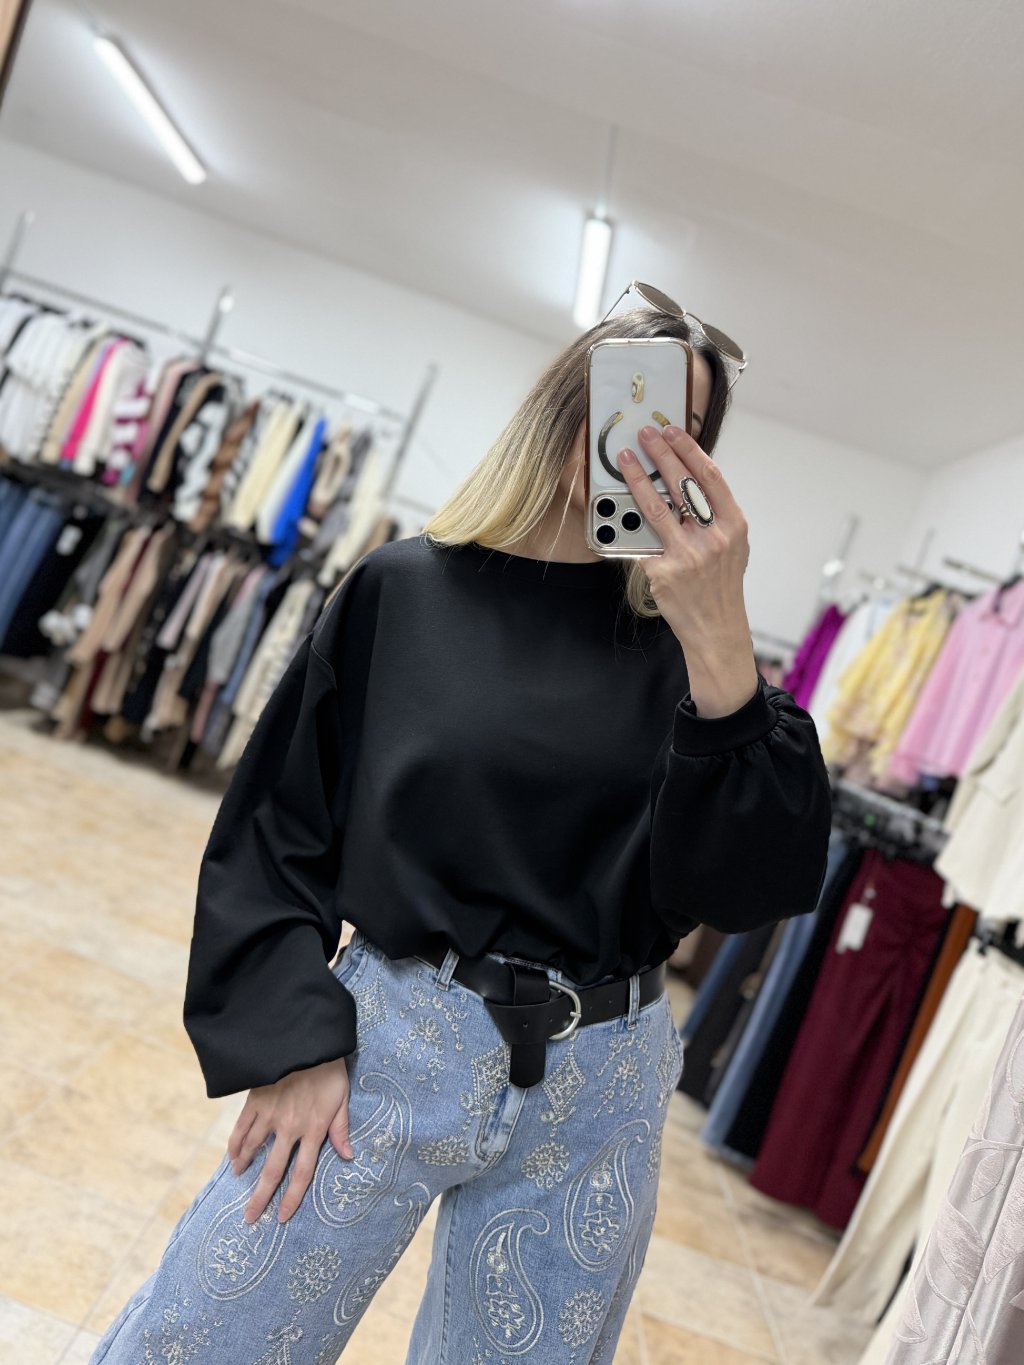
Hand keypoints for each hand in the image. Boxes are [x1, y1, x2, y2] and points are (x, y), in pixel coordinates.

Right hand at [226, 1056, 354, 1224]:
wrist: (307, 1041)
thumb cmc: (329, 1070)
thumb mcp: (342, 1098)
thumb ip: (341, 1129)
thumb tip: (347, 1156)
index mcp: (313, 1129)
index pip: (302, 1172)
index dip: (292, 1197)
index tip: (282, 1216)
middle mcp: (290, 1127)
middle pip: (273, 1170)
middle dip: (261, 1197)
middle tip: (250, 1218)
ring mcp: (270, 1115)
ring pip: (253, 1149)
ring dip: (245, 1167)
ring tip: (239, 1180)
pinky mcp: (256, 1101)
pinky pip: (241, 1128)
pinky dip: (235, 1144)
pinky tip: (232, 1156)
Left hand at [616, 425, 757, 718]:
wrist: (716, 629)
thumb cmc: (721, 585)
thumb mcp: (732, 546)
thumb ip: (713, 517)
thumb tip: (684, 482)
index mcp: (733, 525)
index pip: (710, 477)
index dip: (690, 449)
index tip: (674, 431)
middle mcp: (713, 538)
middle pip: (682, 484)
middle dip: (660, 453)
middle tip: (645, 435)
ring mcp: (687, 555)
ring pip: (655, 507)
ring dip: (636, 479)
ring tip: (624, 460)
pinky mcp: (664, 572)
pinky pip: (642, 542)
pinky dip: (630, 526)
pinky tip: (617, 509)